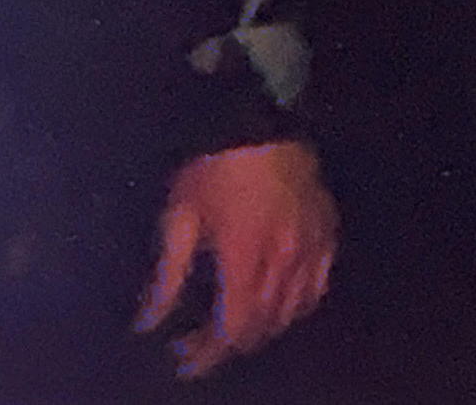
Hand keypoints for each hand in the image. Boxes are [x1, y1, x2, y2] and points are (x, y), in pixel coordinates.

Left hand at [136, 139, 334, 380]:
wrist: (255, 118)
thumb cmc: (211, 166)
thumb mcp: (180, 216)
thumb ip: (168, 276)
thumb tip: (148, 322)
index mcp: (244, 255)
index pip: (231, 328)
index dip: (208, 352)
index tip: (184, 357)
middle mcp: (283, 258)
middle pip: (261, 325)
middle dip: (228, 342)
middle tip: (200, 340)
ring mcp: (311, 246)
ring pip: (291, 311)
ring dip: (261, 327)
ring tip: (234, 325)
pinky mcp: (327, 232)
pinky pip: (318, 285)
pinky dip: (297, 303)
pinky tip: (277, 304)